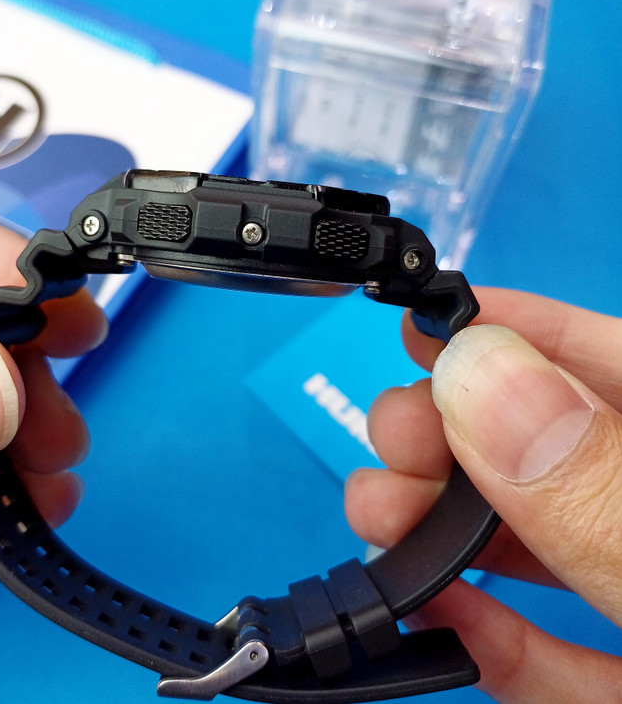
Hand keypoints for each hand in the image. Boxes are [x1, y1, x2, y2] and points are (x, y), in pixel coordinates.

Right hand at [345, 287, 621, 701]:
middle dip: (456, 430)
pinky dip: (488, 632)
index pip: (616, 360)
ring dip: (446, 526)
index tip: (430, 322)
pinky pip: (558, 654)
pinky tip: (436, 611)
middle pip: (559, 448)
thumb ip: (598, 490)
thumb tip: (479, 379)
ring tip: (378, 516)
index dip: (521, 329)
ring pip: (544, 543)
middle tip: (392, 436)